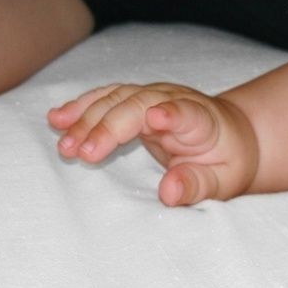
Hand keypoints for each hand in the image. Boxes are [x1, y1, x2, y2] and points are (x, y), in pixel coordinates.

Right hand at [49, 83, 258, 205]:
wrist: (229, 135)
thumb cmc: (226, 161)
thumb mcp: (223, 181)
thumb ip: (197, 185)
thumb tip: (168, 191)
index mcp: (201, 119)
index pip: (185, 112)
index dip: (170, 113)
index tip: (154, 118)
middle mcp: (173, 100)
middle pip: (137, 105)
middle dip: (108, 126)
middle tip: (81, 154)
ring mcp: (151, 96)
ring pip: (115, 99)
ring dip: (86, 118)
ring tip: (63, 143)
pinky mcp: (134, 101)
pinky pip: (105, 99)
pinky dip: (80, 108)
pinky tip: (57, 118)